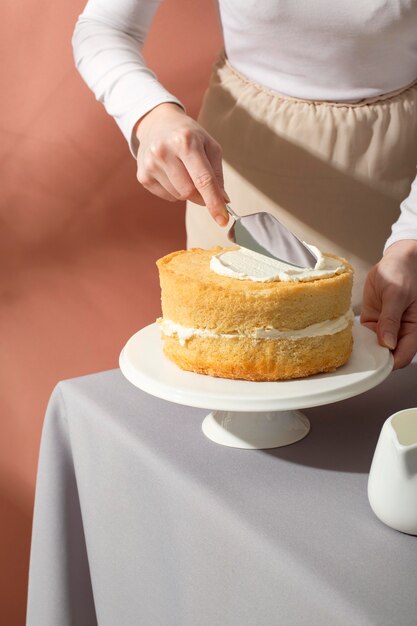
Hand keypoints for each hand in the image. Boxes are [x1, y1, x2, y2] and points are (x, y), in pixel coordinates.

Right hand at [135, 103, 228, 224]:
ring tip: (183, 170)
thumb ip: (217, 174)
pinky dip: (175, 191)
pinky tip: (172, 173)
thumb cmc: (188, 135)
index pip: (203, 179)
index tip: (222, 220)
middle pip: (189, 192)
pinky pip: (168, 197)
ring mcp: (150, 165)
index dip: (214, 202)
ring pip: (179, 196)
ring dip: (187, 191)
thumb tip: (223, 201)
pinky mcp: (143, 176)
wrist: (157, 124)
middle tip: (202, 182)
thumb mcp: (209, 146)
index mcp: (185, 141)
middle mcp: (164, 151)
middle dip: (201, 194)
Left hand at [361, 240, 416, 368]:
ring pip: (374, 347)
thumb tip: (388, 343)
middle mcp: (399, 331)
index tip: (373, 363)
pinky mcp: (373, 321)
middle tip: (357, 358)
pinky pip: (365, 335)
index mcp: (413, 328)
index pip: (404, 355)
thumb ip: (391, 319)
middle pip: (387, 355)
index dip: (390, 362)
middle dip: (374, 358)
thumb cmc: (403, 273)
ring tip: (349, 349)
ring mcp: (385, 327)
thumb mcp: (397, 295)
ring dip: (364, 349)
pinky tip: (347, 337)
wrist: (395, 260)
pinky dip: (357, 338)